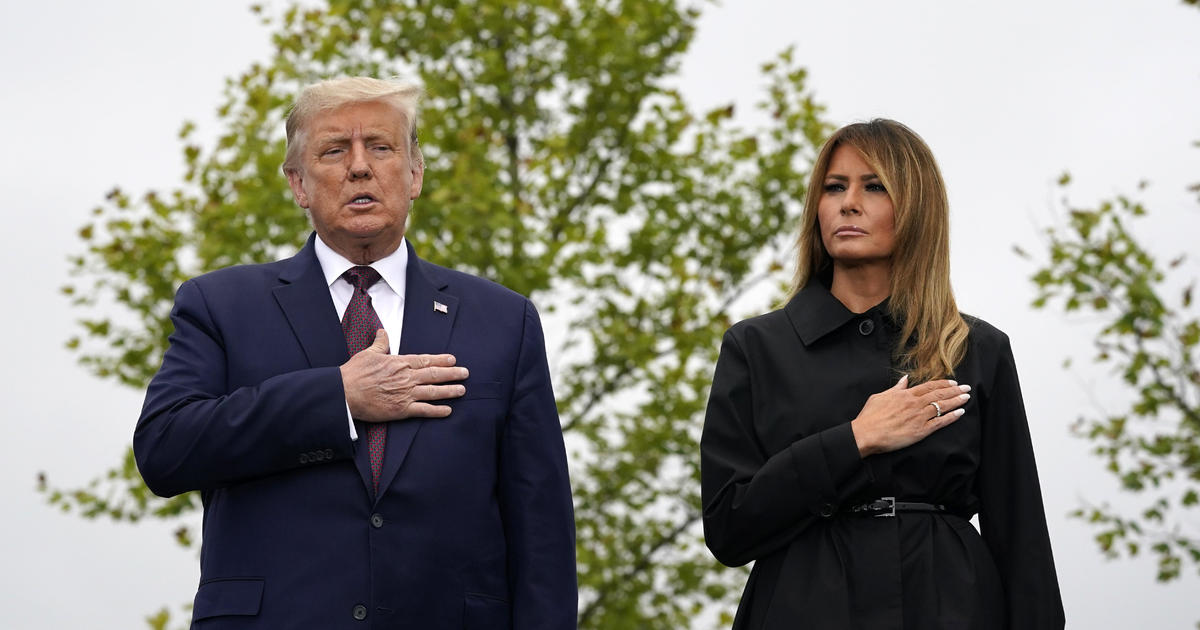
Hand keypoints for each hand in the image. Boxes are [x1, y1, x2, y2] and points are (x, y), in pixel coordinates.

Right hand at [340, 329, 468, 421]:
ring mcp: (405, 394)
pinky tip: (448, 410)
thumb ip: (380, 343)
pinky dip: (437, 411)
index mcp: (399, 363)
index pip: (425, 360)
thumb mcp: (368, 354)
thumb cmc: (354, 373)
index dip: (441, 360)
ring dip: (449, 391)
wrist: (344, 393)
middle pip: (434, 375)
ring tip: (462, 390)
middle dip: (452, 374)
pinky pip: (423, 410)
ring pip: (433, 392)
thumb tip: (382, 331)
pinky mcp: (401, 410)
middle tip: (465, 373)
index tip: (453, 359)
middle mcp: (406, 377)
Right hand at [850, 375, 970, 456]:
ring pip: (942, 406)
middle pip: (939, 394)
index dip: (943, 384)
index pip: (929, 386)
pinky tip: (960, 412)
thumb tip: (905, 380)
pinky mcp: (920, 431)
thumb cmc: (870, 416)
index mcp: (905, 395)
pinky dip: (951, 417)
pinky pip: (940, 422)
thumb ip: (895, 388)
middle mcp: (915, 404)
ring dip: (956, 401)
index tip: (953, 383)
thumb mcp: (880, 397)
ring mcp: (919, 417)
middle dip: (955, 390)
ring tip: (967, 397)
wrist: (866, 433)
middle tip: (967, 388)